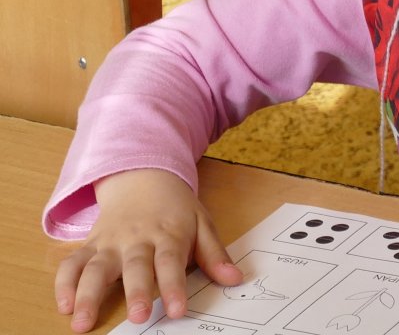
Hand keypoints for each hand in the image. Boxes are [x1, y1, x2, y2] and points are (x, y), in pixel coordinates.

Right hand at [53, 169, 242, 332]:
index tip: (177, 311)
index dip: (174, 286)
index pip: (172, 261)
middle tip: (139, 317)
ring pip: (96, 266)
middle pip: (136, 265)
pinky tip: (63, 305)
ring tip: (82, 322)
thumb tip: (236, 279)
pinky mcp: (90, 244)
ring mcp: (110, 241)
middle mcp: (137, 238)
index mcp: (168, 233)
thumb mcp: (201, 223)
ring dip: (88, 294)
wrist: (144, 176)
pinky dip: (63, 282)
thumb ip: (214, 254)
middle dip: (136, 291)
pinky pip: (72, 262)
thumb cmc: (176, 209)